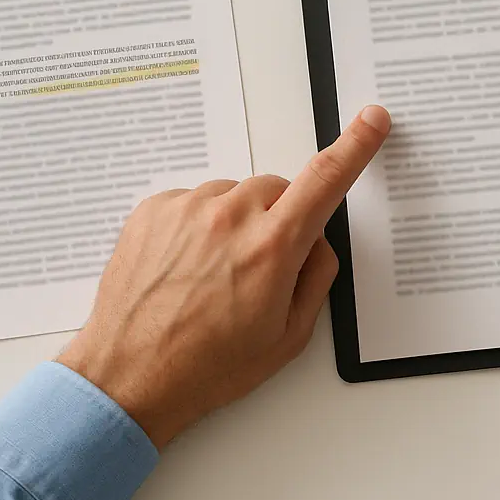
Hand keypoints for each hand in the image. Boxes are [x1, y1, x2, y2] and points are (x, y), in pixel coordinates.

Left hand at [56, 105, 390, 448]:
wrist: (128, 378)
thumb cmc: (208, 366)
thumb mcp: (288, 338)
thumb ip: (316, 278)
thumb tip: (318, 241)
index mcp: (272, 247)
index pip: (326, 180)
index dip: (355, 146)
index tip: (371, 121)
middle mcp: (230, 217)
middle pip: (277, 189)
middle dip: (280, 218)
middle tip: (259, 268)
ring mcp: (186, 208)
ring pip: (233, 195)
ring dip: (235, 223)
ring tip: (212, 276)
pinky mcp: (153, 209)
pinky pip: (194, 202)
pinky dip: (198, 227)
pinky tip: (185, 269)